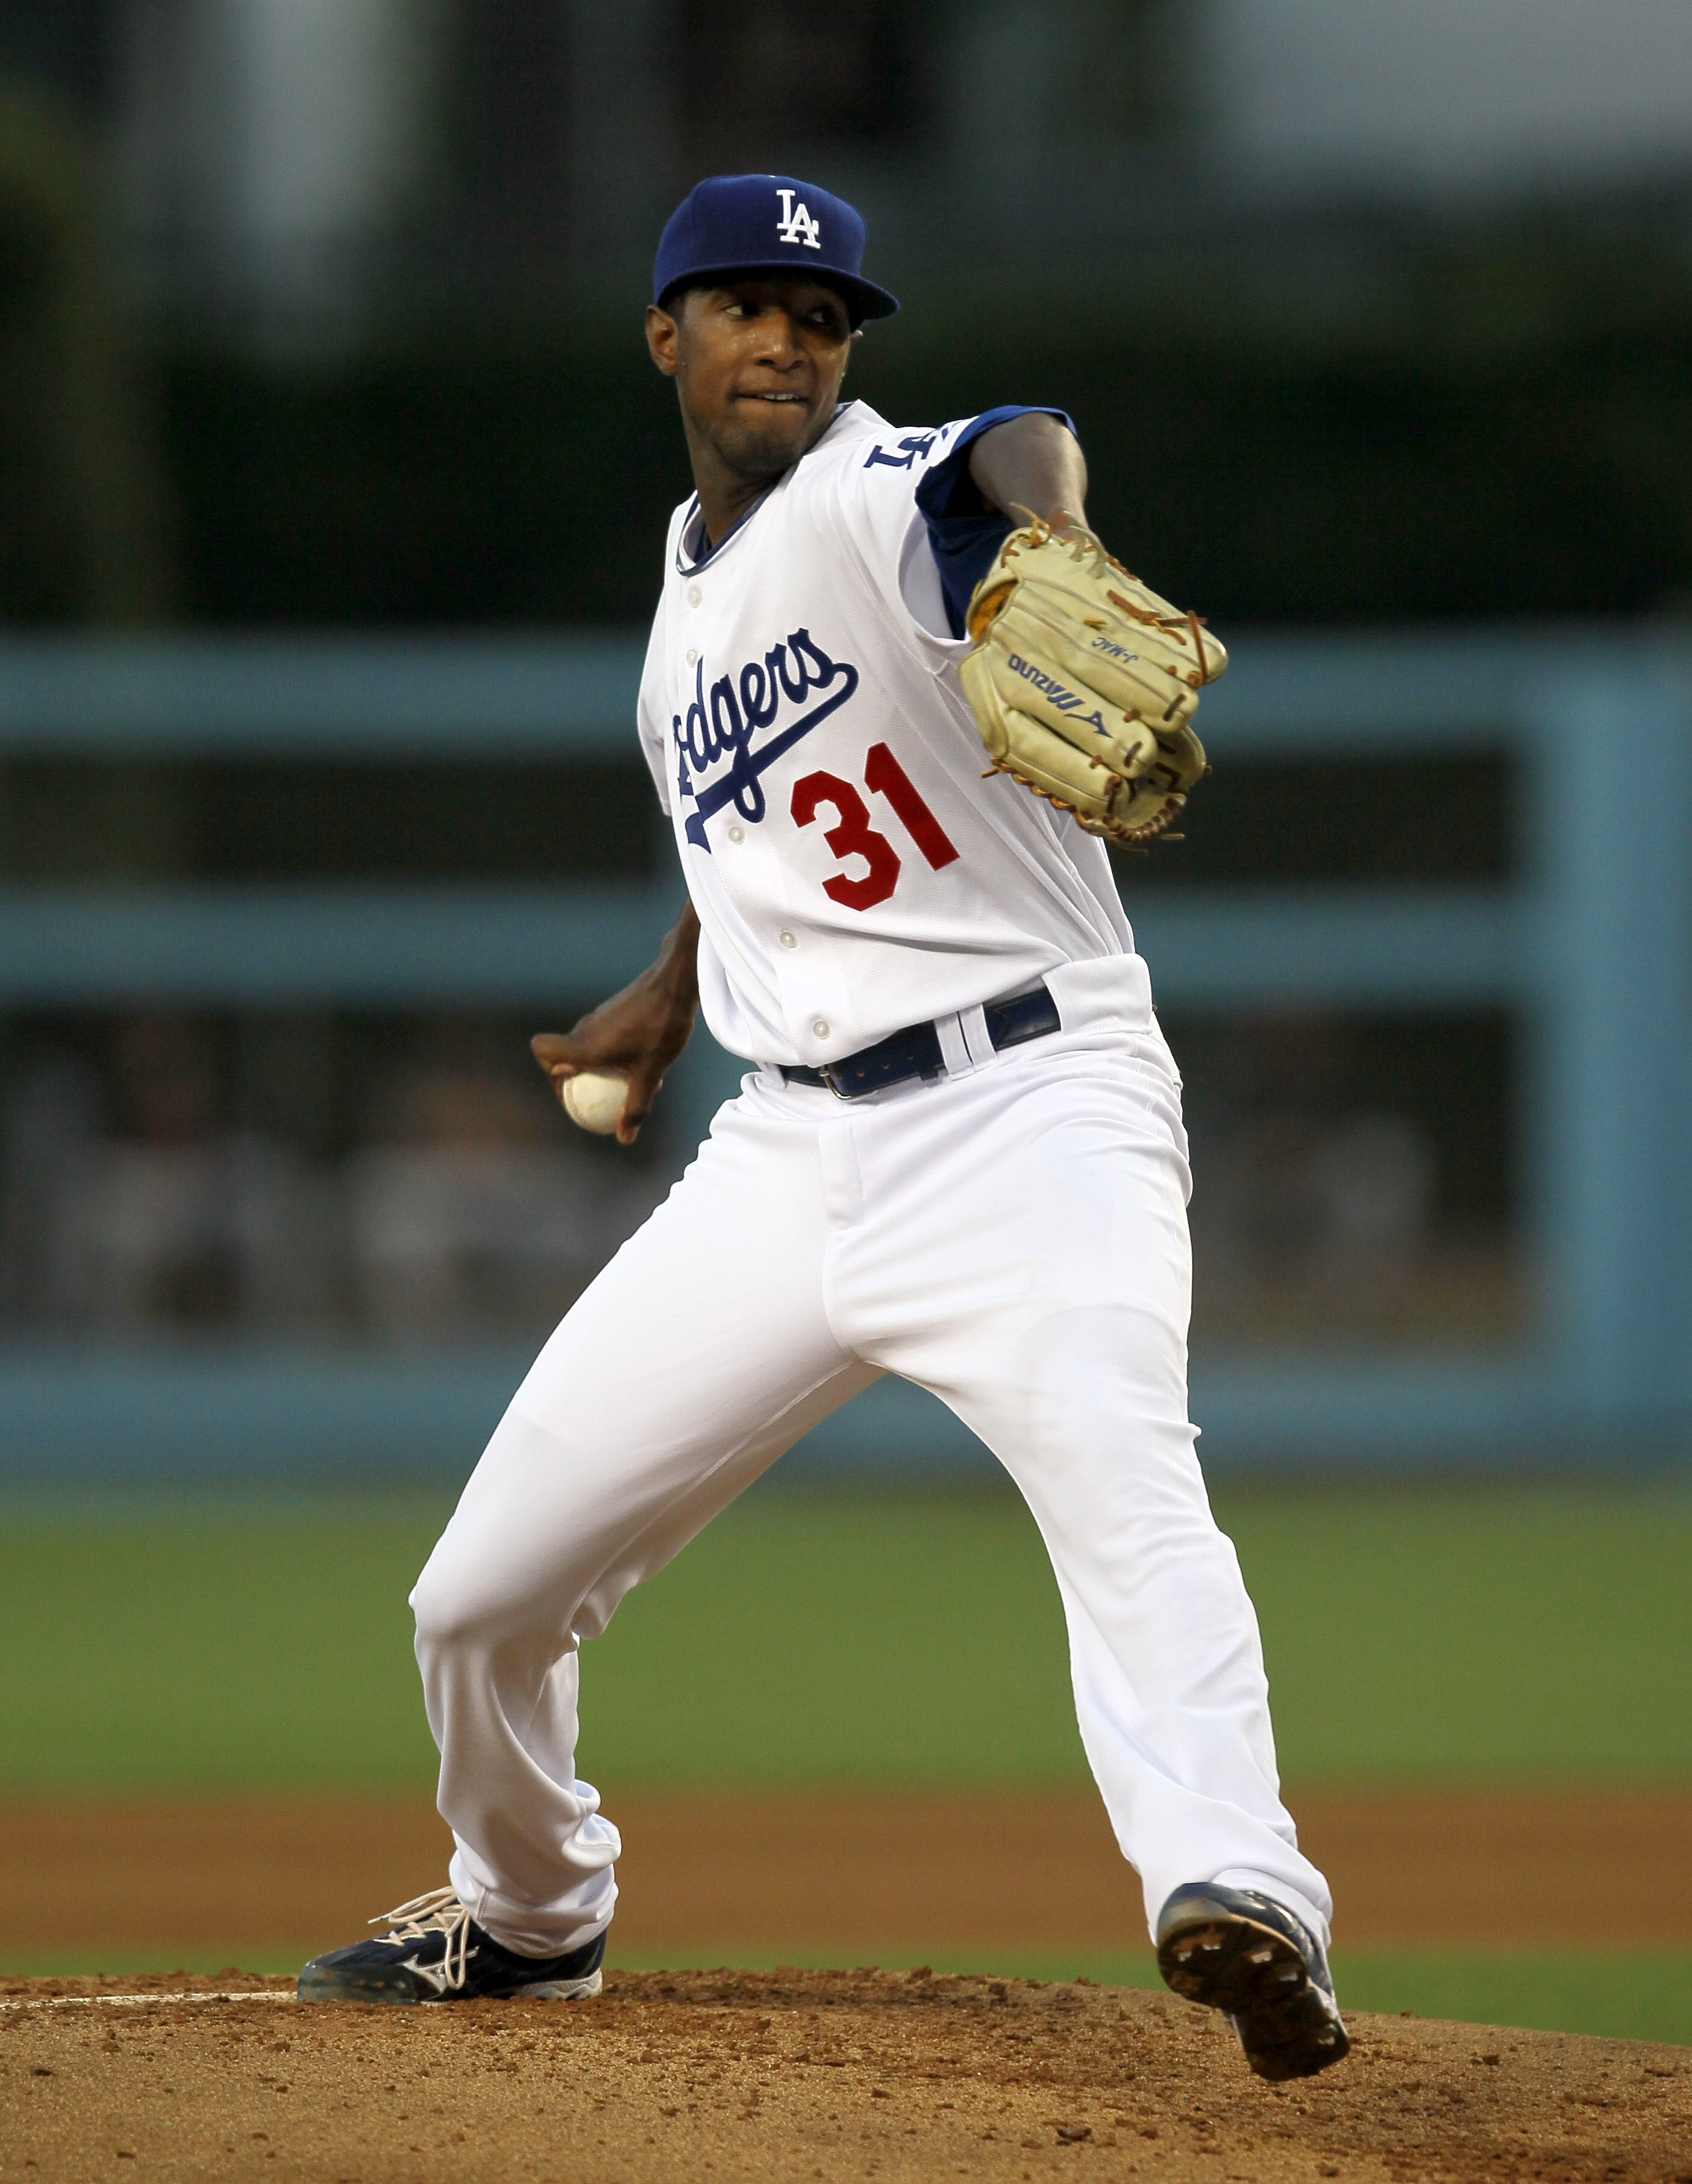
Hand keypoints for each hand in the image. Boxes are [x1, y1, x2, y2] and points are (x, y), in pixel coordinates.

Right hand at [532, 902, 700, 1144]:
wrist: (677, 983)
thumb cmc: (661, 1028)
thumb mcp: (651, 1074)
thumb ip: (636, 1106)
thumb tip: (624, 1137)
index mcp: (584, 1045)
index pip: (542, 1050)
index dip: (548, 1071)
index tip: (570, 1090)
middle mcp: (585, 1029)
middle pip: (563, 1053)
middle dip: (576, 1077)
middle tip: (597, 1097)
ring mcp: (599, 1016)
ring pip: (586, 1045)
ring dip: (597, 1065)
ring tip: (625, 1083)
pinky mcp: (615, 1009)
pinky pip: (603, 1036)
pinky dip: (612, 1052)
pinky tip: (642, 1061)